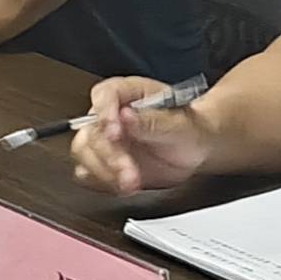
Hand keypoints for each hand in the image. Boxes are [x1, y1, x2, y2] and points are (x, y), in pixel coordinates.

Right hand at [70, 77, 214, 197]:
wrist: (195, 151)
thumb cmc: (189, 129)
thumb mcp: (180, 124)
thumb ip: (153, 121)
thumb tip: (126, 116)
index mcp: (127, 93)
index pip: (104, 95)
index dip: (105, 114)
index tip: (115, 133)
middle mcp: (110, 114)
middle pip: (92, 130)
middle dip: (109, 155)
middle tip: (129, 173)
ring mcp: (103, 139)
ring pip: (85, 153)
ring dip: (104, 172)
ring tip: (131, 183)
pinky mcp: (102, 162)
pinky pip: (88, 173)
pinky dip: (103, 182)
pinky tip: (123, 186)